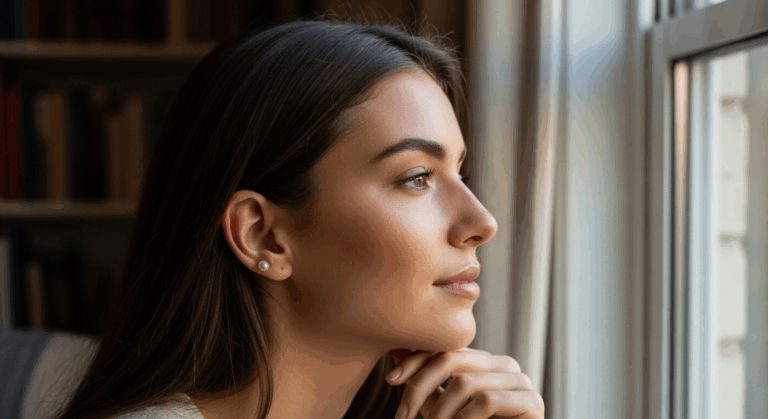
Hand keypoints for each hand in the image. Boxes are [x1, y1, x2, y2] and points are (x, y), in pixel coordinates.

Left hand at [386, 348, 543, 418]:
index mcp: (484, 361)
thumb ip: (425, 383)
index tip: (390, 379)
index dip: (415, 360)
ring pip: (466, 382)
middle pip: (452, 358)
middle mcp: (504, 364)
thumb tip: (396, 351)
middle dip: (420, 386)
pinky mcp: (532, 402)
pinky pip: (488, 401)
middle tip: (403, 414)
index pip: (445, 347)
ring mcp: (521, 380)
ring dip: (441, 412)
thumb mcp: (443, 408)